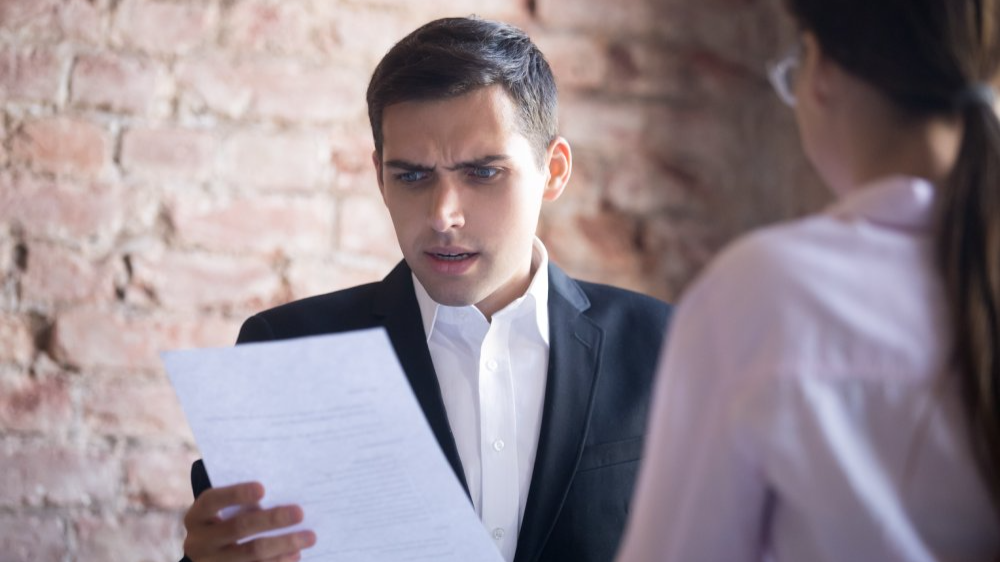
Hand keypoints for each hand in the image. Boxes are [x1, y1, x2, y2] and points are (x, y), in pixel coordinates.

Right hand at [182, 482, 315, 561]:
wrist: (207, 554)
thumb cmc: (223, 520)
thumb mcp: (224, 510)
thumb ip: (245, 504)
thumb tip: (283, 499)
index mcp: (197, 516)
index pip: (213, 501)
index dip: (236, 494)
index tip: (262, 488)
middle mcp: (200, 542)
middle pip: (238, 528)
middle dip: (271, 519)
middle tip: (299, 512)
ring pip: (251, 554)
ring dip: (284, 544)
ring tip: (309, 537)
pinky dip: (279, 561)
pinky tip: (296, 553)